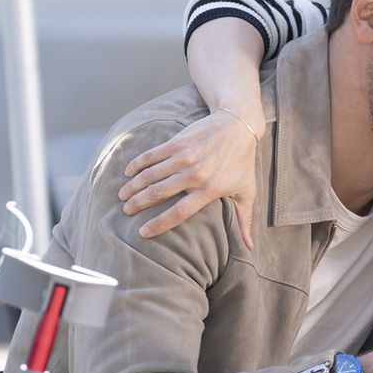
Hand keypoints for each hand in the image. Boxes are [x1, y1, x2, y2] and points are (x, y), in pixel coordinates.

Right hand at [119, 108, 260, 248]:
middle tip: (127, 211)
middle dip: (138, 204)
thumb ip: (245, 220)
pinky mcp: (177, 143)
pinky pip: (151, 156)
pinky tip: (127, 172)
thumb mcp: (247, 191)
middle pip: (158, 194)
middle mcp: (195, 175)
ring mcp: (185, 157)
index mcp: (210, 190)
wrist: (239, 125)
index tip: (143, 233)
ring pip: (150, 176)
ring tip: (123, 195)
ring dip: (133, 186)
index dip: (159, 224)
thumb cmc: (243, 162)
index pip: (179, 213)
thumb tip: (249, 248)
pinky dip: (136, 165)